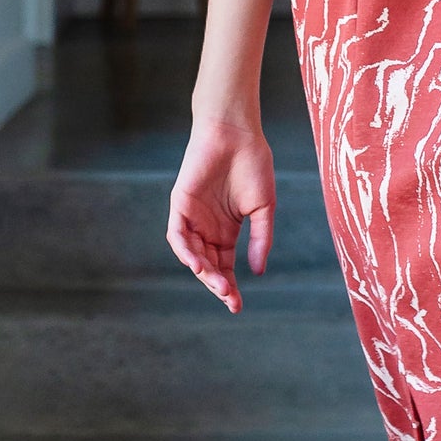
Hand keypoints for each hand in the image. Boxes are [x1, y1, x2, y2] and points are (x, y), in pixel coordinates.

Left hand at [168, 116, 276, 312]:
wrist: (237, 133)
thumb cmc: (253, 164)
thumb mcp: (264, 209)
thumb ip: (261, 239)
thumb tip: (258, 271)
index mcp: (227, 230)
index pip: (225, 266)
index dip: (229, 287)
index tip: (238, 306)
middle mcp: (207, 227)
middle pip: (208, 265)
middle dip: (218, 285)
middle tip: (230, 299)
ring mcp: (192, 217)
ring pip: (192, 254)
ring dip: (204, 273)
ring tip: (219, 285)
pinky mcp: (180, 204)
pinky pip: (177, 235)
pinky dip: (185, 251)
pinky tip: (199, 265)